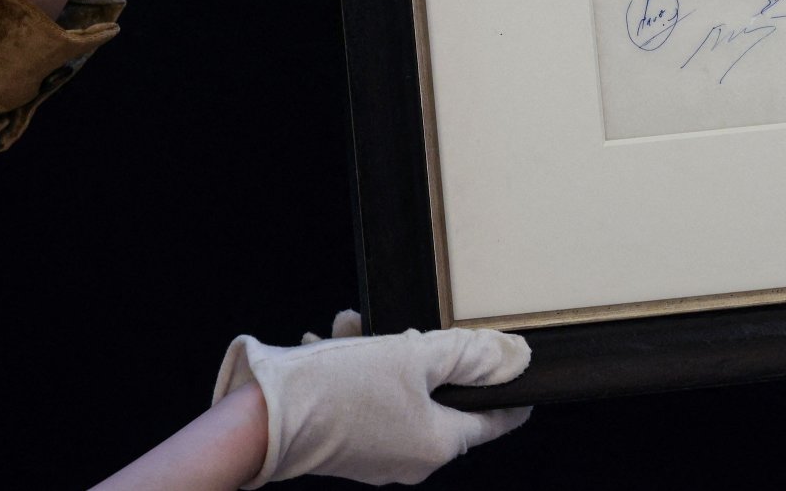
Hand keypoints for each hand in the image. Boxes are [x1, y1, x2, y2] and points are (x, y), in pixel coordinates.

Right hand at [213, 310, 530, 486]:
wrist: (262, 419)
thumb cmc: (342, 389)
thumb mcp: (415, 356)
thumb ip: (468, 355)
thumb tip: (513, 357)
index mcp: (438, 444)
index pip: (492, 420)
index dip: (509, 394)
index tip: (522, 378)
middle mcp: (411, 460)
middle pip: (439, 397)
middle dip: (426, 354)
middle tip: (410, 328)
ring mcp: (376, 456)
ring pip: (396, 392)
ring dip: (382, 353)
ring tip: (356, 325)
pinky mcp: (345, 446)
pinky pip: (364, 401)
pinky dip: (356, 369)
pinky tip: (332, 338)